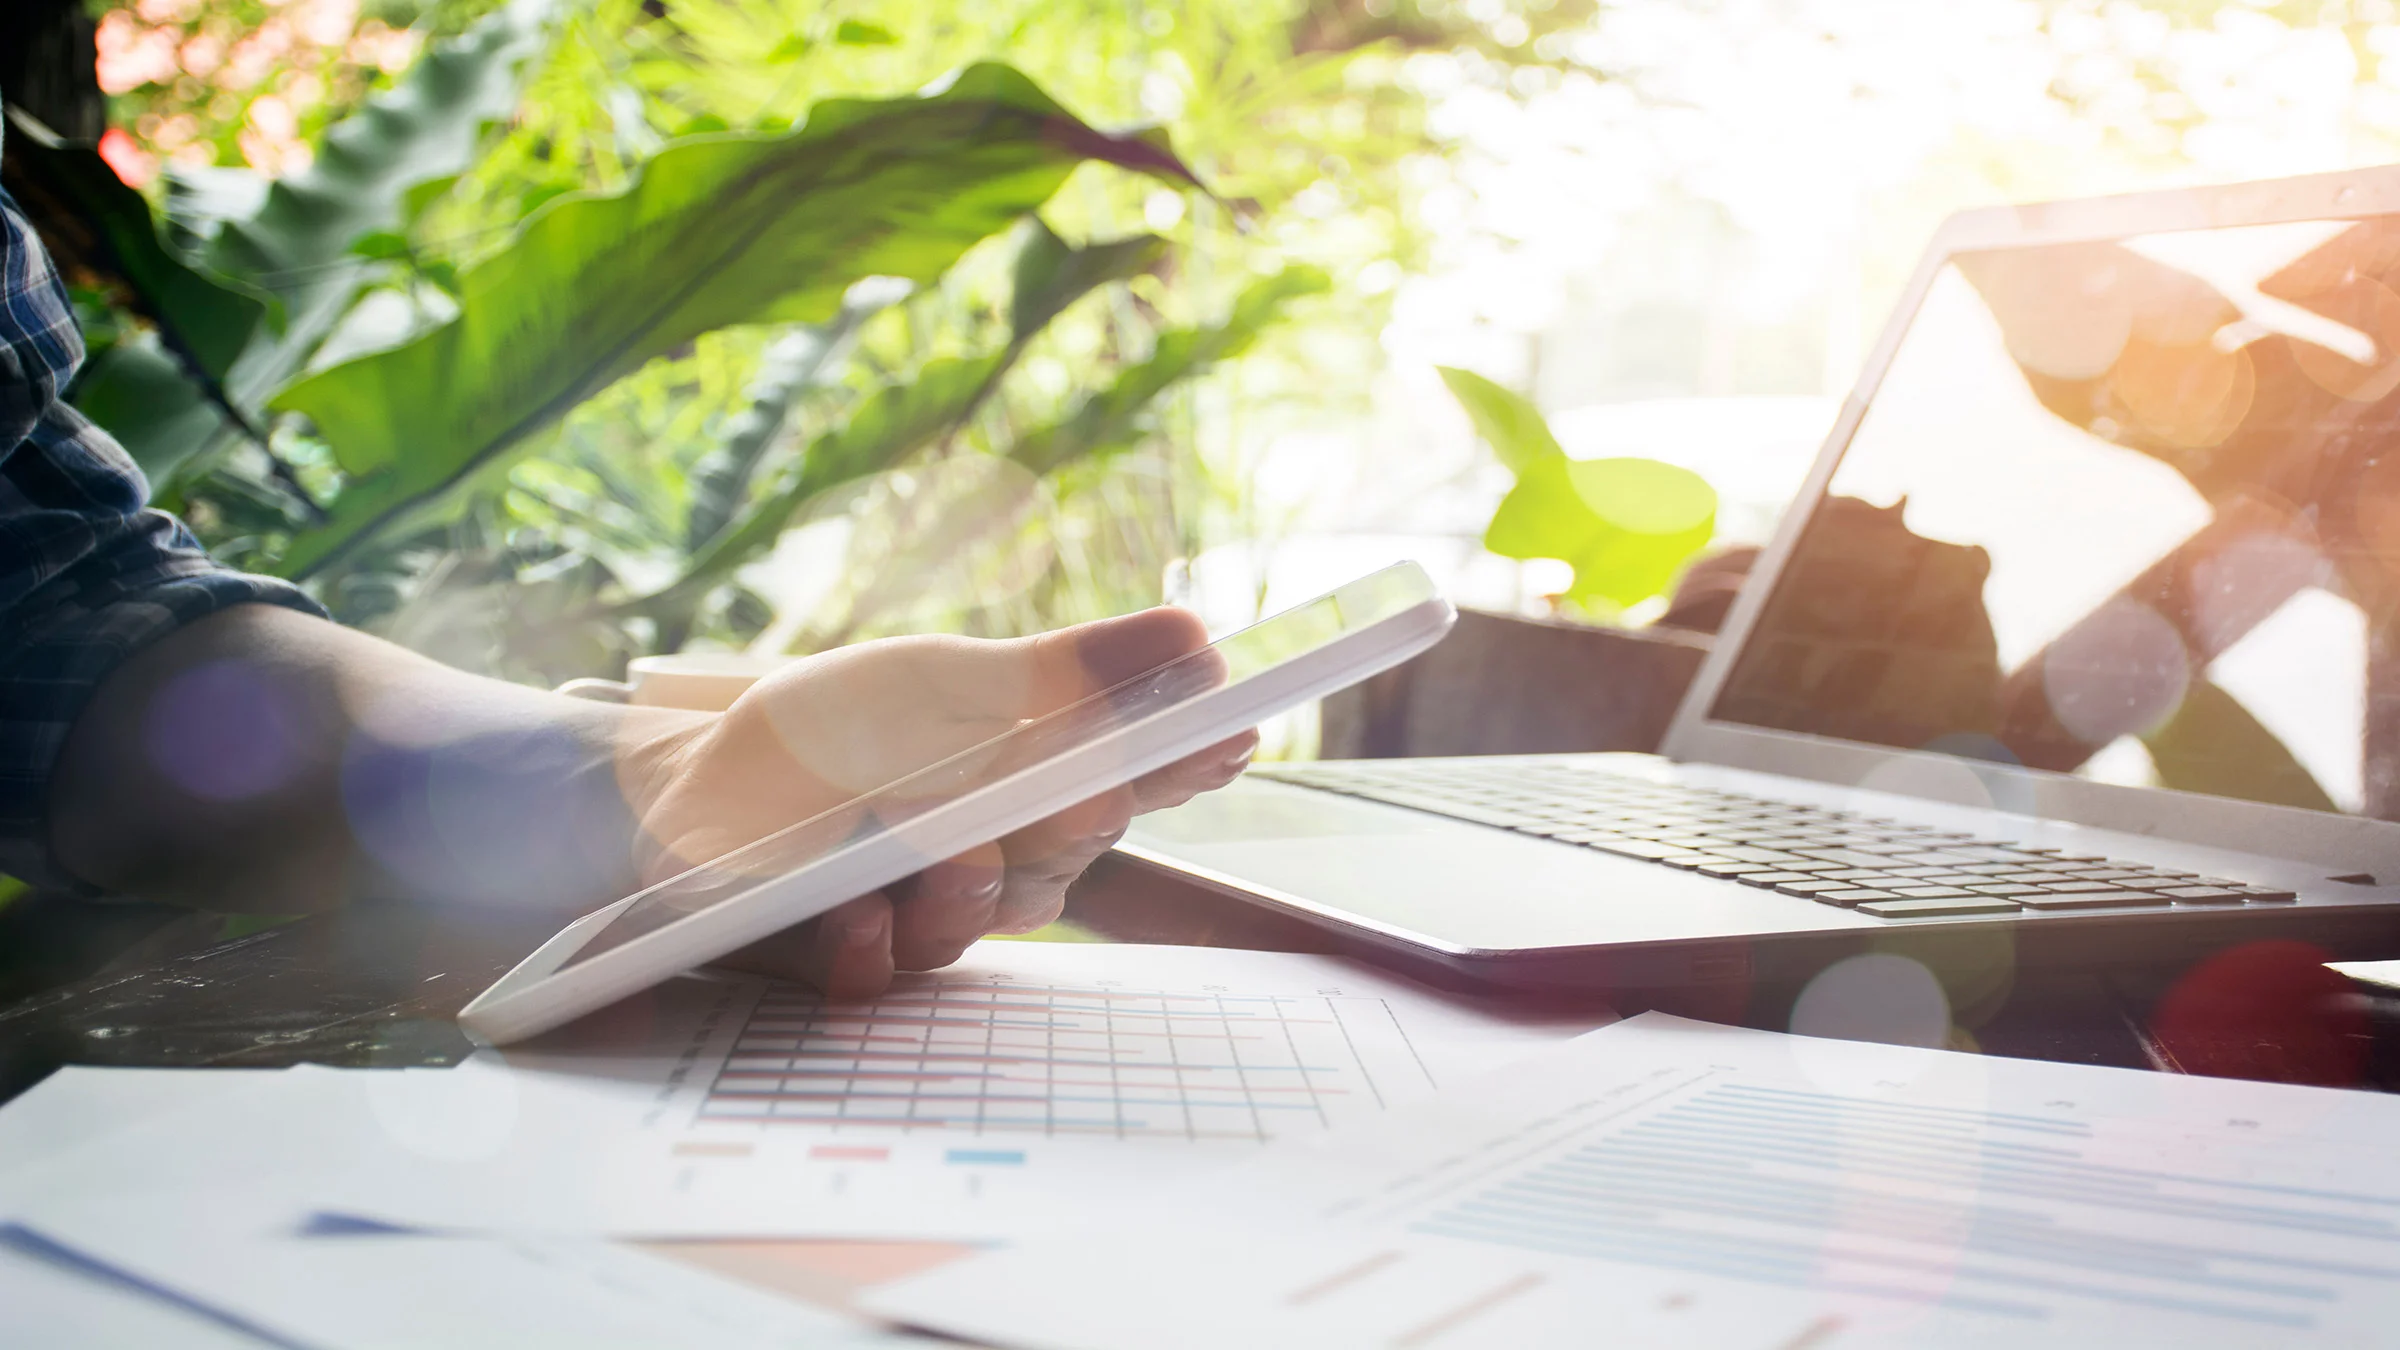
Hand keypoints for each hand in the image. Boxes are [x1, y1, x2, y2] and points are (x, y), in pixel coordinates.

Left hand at [630, 608, 1253, 996]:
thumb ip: (1073, 672)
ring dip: (961, 888)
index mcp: (1033, 773)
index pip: (1136, 770)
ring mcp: (928, 910)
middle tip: (1075, 804)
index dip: (1185, 760)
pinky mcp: (854, 960)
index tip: (1227, 738)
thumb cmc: (828, 727)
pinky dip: (870, 945)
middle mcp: (999, 848)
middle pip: (1066, 854)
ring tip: (930, 854)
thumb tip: (1197, 639)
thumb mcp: (952, 679)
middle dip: (1067, 828)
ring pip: (983, 917)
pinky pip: (885, 974)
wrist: (679, 788)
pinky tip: (853, 921)